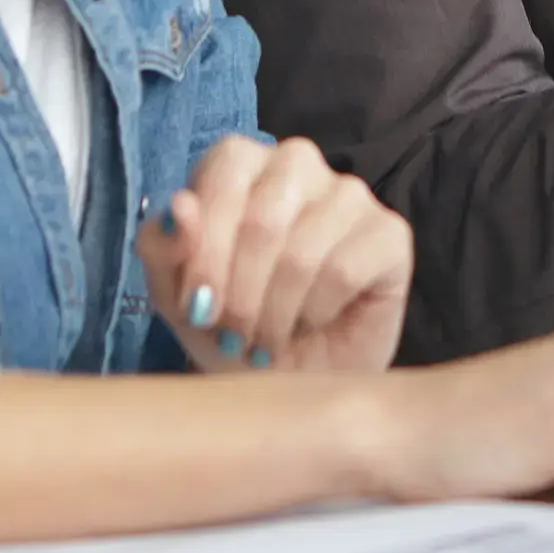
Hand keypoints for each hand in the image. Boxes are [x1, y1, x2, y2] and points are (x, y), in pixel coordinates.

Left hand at [137, 135, 411, 374]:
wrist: (290, 388)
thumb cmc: (232, 331)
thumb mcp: (178, 299)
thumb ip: (164, 248)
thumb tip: (180, 205)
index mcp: (242, 164)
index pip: (223, 171)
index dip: (205, 246)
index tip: (196, 308)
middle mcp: (298, 165)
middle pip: (262, 218)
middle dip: (239, 294)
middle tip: (234, 335)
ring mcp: (350, 194)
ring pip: (302, 252)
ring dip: (274, 314)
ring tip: (266, 341)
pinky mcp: (390, 233)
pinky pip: (344, 270)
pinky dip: (315, 312)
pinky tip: (311, 323)